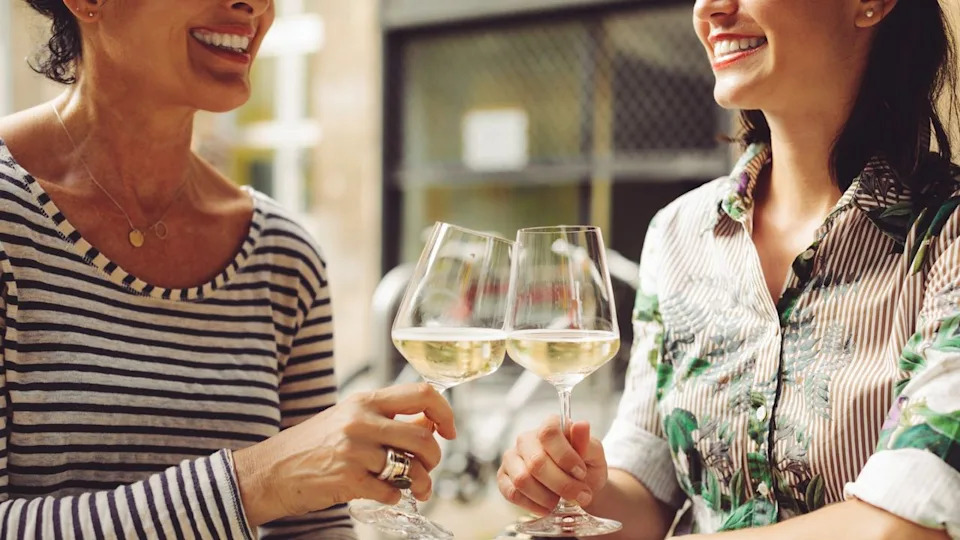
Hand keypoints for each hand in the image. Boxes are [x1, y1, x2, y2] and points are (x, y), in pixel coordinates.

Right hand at [233, 382, 455, 526]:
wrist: (267, 471)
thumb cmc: (311, 444)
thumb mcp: (350, 418)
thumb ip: (389, 417)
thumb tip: (431, 420)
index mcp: (365, 401)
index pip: (422, 394)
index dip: (445, 412)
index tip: (450, 430)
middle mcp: (361, 421)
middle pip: (424, 437)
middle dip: (434, 458)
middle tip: (426, 467)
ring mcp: (354, 450)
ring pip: (412, 468)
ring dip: (420, 483)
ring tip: (414, 487)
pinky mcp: (347, 480)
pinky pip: (391, 492)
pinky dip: (394, 497)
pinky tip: (383, 494)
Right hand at [498, 416, 606, 515]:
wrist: (577, 486)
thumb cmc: (585, 467)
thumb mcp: (593, 456)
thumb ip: (587, 443)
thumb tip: (581, 425)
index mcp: (549, 426)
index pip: (548, 433)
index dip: (565, 456)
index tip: (581, 473)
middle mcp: (526, 439)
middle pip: (536, 461)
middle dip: (562, 484)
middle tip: (580, 496)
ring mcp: (511, 457)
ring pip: (522, 479)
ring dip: (547, 497)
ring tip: (562, 501)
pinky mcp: (503, 477)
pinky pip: (512, 493)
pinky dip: (533, 505)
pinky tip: (547, 507)